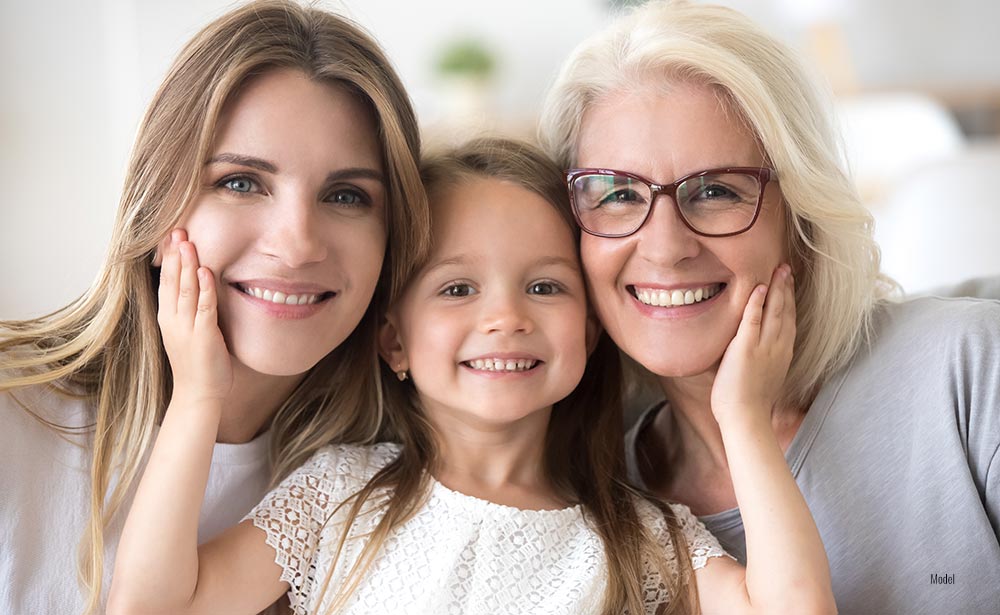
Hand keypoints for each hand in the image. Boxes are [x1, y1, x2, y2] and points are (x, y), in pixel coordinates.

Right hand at [157, 229, 232, 403]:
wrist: (198, 395)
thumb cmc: (197, 364)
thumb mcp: (187, 332)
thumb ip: (190, 310)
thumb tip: (197, 287)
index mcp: (168, 318)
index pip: (166, 282)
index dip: (169, 259)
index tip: (171, 236)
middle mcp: (173, 321)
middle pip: (173, 281)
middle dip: (176, 255)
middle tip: (178, 229)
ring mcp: (187, 328)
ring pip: (186, 290)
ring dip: (188, 265)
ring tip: (189, 242)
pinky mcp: (204, 336)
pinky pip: (204, 307)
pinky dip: (205, 288)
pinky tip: (206, 271)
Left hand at [711, 264, 795, 425]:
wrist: (745, 419)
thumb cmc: (748, 405)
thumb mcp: (763, 378)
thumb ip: (760, 361)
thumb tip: (752, 355)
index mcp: (783, 354)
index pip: (789, 321)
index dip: (790, 301)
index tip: (789, 284)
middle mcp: (778, 347)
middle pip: (785, 311)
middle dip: (786, 288)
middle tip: (787, 268)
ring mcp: (764, 347)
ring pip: (774, 311)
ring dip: (776, 288)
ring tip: (779, 270)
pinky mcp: (746, 348)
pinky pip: (753, 319)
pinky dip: (757, 302)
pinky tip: (759, 287)